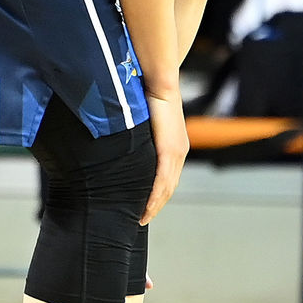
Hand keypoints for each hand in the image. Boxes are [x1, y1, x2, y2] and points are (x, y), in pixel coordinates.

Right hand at [142, 93, 188, 223]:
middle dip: (155, 205)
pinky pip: (162, 180)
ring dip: (154, 205)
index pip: (168, 177)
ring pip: (166, 188)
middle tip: (141, 220)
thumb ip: (138, 136)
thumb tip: (123, 144)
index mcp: (175, 146)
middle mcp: (179, 152)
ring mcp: (176, 152)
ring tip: (141, 219)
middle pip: (168, 188)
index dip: (157, 195)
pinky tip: (146, 208)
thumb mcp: (144, 122)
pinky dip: (154, 197)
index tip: (146, 209)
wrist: (158, 81)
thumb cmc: (147, 96)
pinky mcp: (169, 150)